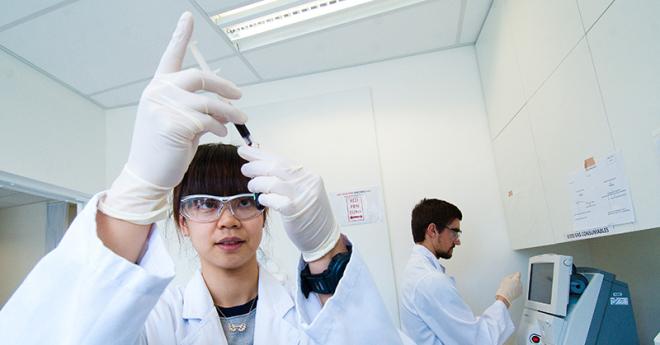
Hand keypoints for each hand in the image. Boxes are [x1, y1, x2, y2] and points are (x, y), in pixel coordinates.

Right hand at [99, 12, 246, 223]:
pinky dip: (219, 127)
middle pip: (199, 77)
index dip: (181, 35)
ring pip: (209, 102)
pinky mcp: (175, 123)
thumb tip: (224, 102)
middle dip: (224, 86)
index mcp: (158, 88)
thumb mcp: (179, 121)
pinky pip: (209, 120)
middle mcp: (159, 92)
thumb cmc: (164, 149)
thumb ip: (196, 107)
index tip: (188, 17)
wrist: (149, 173)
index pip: (171, 55)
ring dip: (229, 112)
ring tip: (238, 120)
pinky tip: (220, 133)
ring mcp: (165, 106)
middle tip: (239, 95)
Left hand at [238, 145, 340, 261]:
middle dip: (255, 166)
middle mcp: (306, 182)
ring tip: (252, 186)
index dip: (259, 153)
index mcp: (308, 175)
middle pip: (274, 166)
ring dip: (256, 183)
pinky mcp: (294, 210)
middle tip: (244, 168)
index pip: (280, 159)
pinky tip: (261, 200)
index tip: (245, 150)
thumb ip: (288, 180)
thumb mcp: (303, 191)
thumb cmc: (311, 215)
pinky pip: (272, 199)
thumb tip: (264, 166)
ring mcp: (301, 195)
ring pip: (271, 181)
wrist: (324, 236)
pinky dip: (263, 198)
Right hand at [496, 272, 521, 306]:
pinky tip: (511, 291)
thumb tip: (513, 275)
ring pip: (518, 285)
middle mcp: (520, 283)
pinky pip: (518, 290)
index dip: (515, 274)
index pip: (518, 274)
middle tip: (509, 283)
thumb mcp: (505, 279)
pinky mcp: (520, 293)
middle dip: (515, 281)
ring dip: (515, 285)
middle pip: (518, 280)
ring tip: (509, 288)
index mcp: (516, 279)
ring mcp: (520, 288)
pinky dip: (516, 290)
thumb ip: (510, 276)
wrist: (504, 297)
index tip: (514, 275)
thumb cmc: (504, 288)